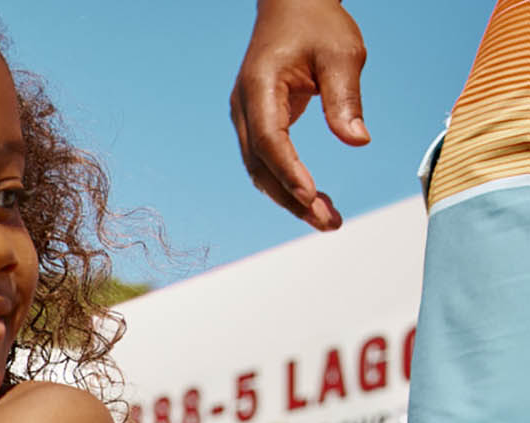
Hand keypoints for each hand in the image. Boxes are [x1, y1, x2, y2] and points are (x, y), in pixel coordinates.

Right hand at [231, 0, 369, 230]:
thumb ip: (345, 98)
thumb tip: (357, 141)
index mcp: (260, 87)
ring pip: (260, 169)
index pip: (271, 139)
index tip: (312, 195)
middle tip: (328, 222)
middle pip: (261, 165)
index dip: (289, 171)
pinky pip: (265, 160)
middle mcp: (244, 107)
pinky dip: (286, 182)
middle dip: (292, 198)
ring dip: (289, 197)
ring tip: (326, 219)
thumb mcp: (342, 54)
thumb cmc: (318, 24)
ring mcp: (246, 116)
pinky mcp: (256, 121)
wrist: (291, 4)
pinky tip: (310, 197)